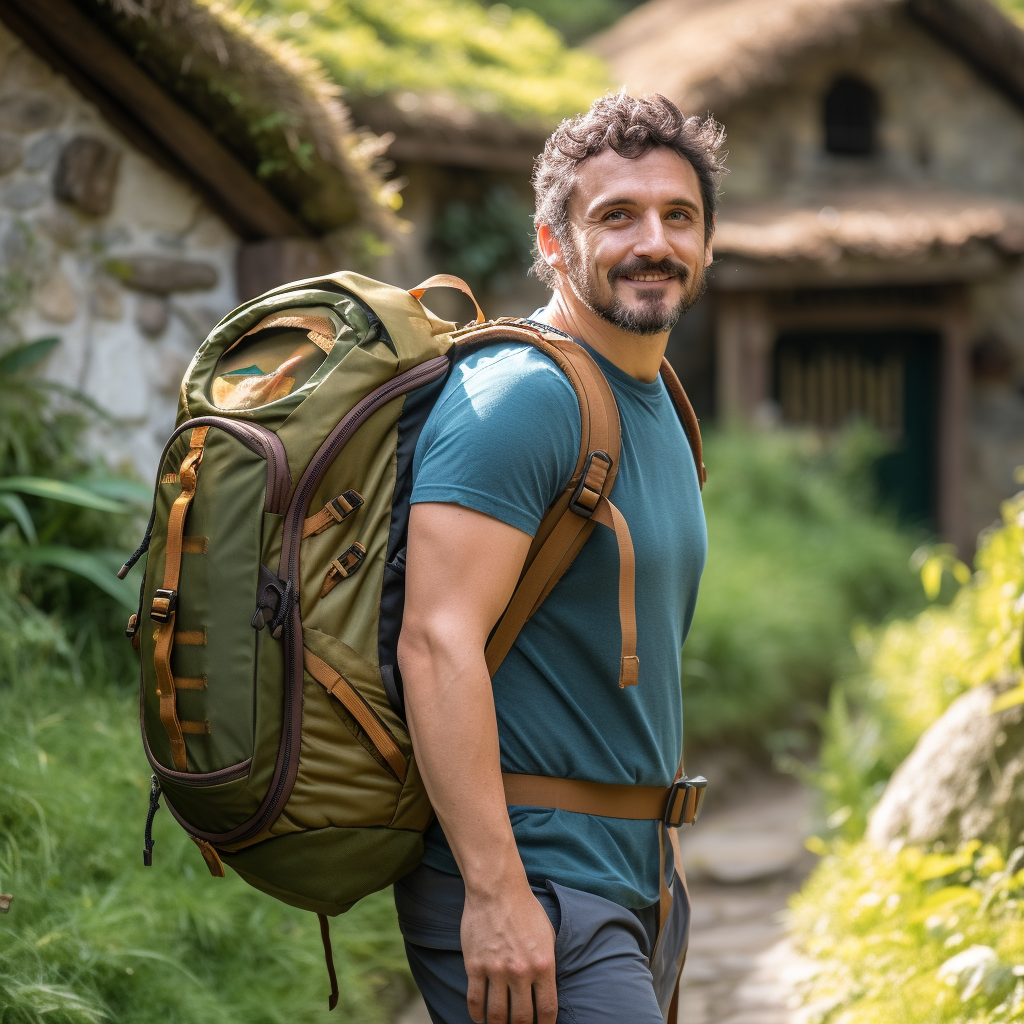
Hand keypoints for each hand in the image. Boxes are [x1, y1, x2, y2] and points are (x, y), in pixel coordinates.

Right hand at [461, 879, 557, 1023]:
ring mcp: (496, 970)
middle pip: (521, 1019)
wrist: (497, 889)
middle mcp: (520, 972)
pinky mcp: (475, 965)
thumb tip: (545, 991)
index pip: (547, 1010)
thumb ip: (547, 965)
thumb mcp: (548, 936)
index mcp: (543, 965)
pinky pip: (475, 1000)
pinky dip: (477, 1014)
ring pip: (496, 1015)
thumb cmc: (525, 910)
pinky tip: (479, 1017)